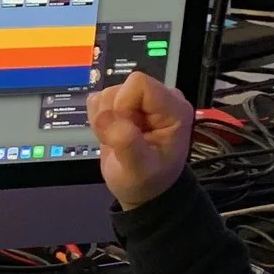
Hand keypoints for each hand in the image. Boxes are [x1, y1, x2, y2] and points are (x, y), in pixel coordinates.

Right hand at [85, 68, 193, 209]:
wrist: (144, 190)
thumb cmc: (148, 181)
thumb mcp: (139, 170)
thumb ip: (127, 144)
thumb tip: (105, 117)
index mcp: (174, 109)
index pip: (139, 83)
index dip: (124, 105)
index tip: (128, 131)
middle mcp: (160, 98)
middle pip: (120, 88)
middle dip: (113, 116)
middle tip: (123, 141)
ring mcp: (142, 100)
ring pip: (107, 93)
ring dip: (105, 120)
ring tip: (118, 141)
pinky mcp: (125, 103)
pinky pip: (100, 99)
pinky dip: (100, 120)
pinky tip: (113, 135)